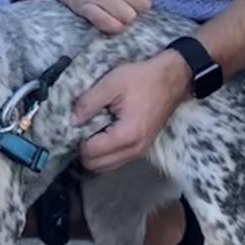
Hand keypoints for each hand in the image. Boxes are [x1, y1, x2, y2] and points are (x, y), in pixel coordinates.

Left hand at [75, 53, 188, 171]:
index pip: (90, 153)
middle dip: (83, 150)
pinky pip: (116, 159)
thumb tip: (72, 121)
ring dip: (93, 153)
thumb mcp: (110, 84)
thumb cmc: (142, 79)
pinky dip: (104, 152)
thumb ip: (87, 104)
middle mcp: (134, 150)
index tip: (73, 124)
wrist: (172, 78)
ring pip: (106, 166)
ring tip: (90, 130)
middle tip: (79, 128)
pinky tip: (102, 132)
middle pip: (96, 166)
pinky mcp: (141, 148)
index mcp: (126, 135)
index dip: (76, 139)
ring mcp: (139, 151)